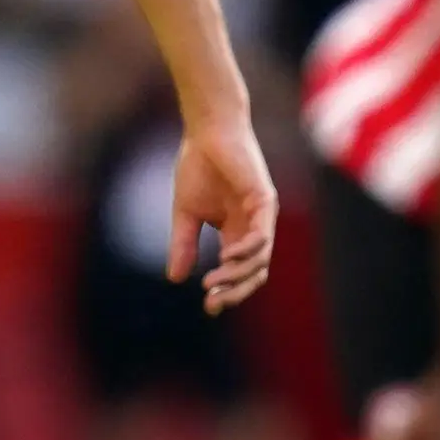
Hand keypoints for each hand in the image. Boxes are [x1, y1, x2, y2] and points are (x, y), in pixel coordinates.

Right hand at [170, 117, 277, 313]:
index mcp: (237, 231)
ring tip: (212, 283)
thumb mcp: (184, 213)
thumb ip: (183, 244)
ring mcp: (262, 215)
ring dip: (236, 276)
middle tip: (213, 303)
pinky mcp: (264, 200)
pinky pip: (263, 234)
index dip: (226, 292)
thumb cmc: (197, 166)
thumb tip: (175, 279)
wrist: (205, 132)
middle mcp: (254, 227)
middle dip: (235, 292)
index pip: (238, 271)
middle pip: (254, 273)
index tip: (208, 307)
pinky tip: (227, 257)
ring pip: (259, 259)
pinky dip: (248, 250)